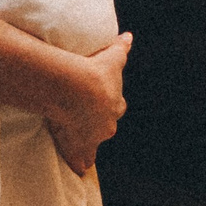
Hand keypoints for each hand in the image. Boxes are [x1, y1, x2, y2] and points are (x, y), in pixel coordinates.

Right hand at [46, 32, 130, 173]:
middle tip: (88, 121)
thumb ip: (121, 48)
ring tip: (84, 151)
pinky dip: (79, 163)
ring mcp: (92, 138)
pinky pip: (79, 159)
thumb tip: (129, 36)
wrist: (77, 90)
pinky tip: (78, 168)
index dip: (109, 104)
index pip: (116, 106)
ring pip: (93, 146)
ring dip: (89, 148)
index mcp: (115, 104)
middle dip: (99, 126)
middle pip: (106, 127)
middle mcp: (107, 124)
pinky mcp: (78, 146)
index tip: (101, 102)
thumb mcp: (111, 57)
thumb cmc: (94, 71)